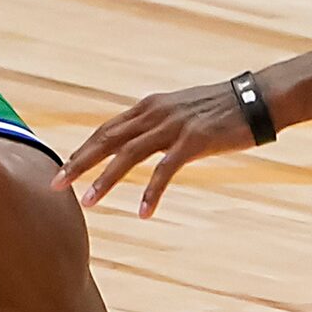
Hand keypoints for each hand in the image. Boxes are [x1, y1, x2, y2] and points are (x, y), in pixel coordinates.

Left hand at [56, 80, 257, 217]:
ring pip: (128, 155)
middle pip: (107, 139)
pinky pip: (165, 170)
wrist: (256, 99)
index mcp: (148, 107)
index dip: (82, 150)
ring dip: (105, 179)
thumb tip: (136, 141)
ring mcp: (173, 126)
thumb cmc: (220, 109)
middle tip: (56, 184)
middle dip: (79, 163)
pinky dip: (152, 192)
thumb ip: (156, 125)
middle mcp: (154, 113)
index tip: (62, 168)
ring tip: (89, 202)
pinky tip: (144, 212)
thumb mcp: (179, 112)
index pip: (106, 130)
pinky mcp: (193, 141)